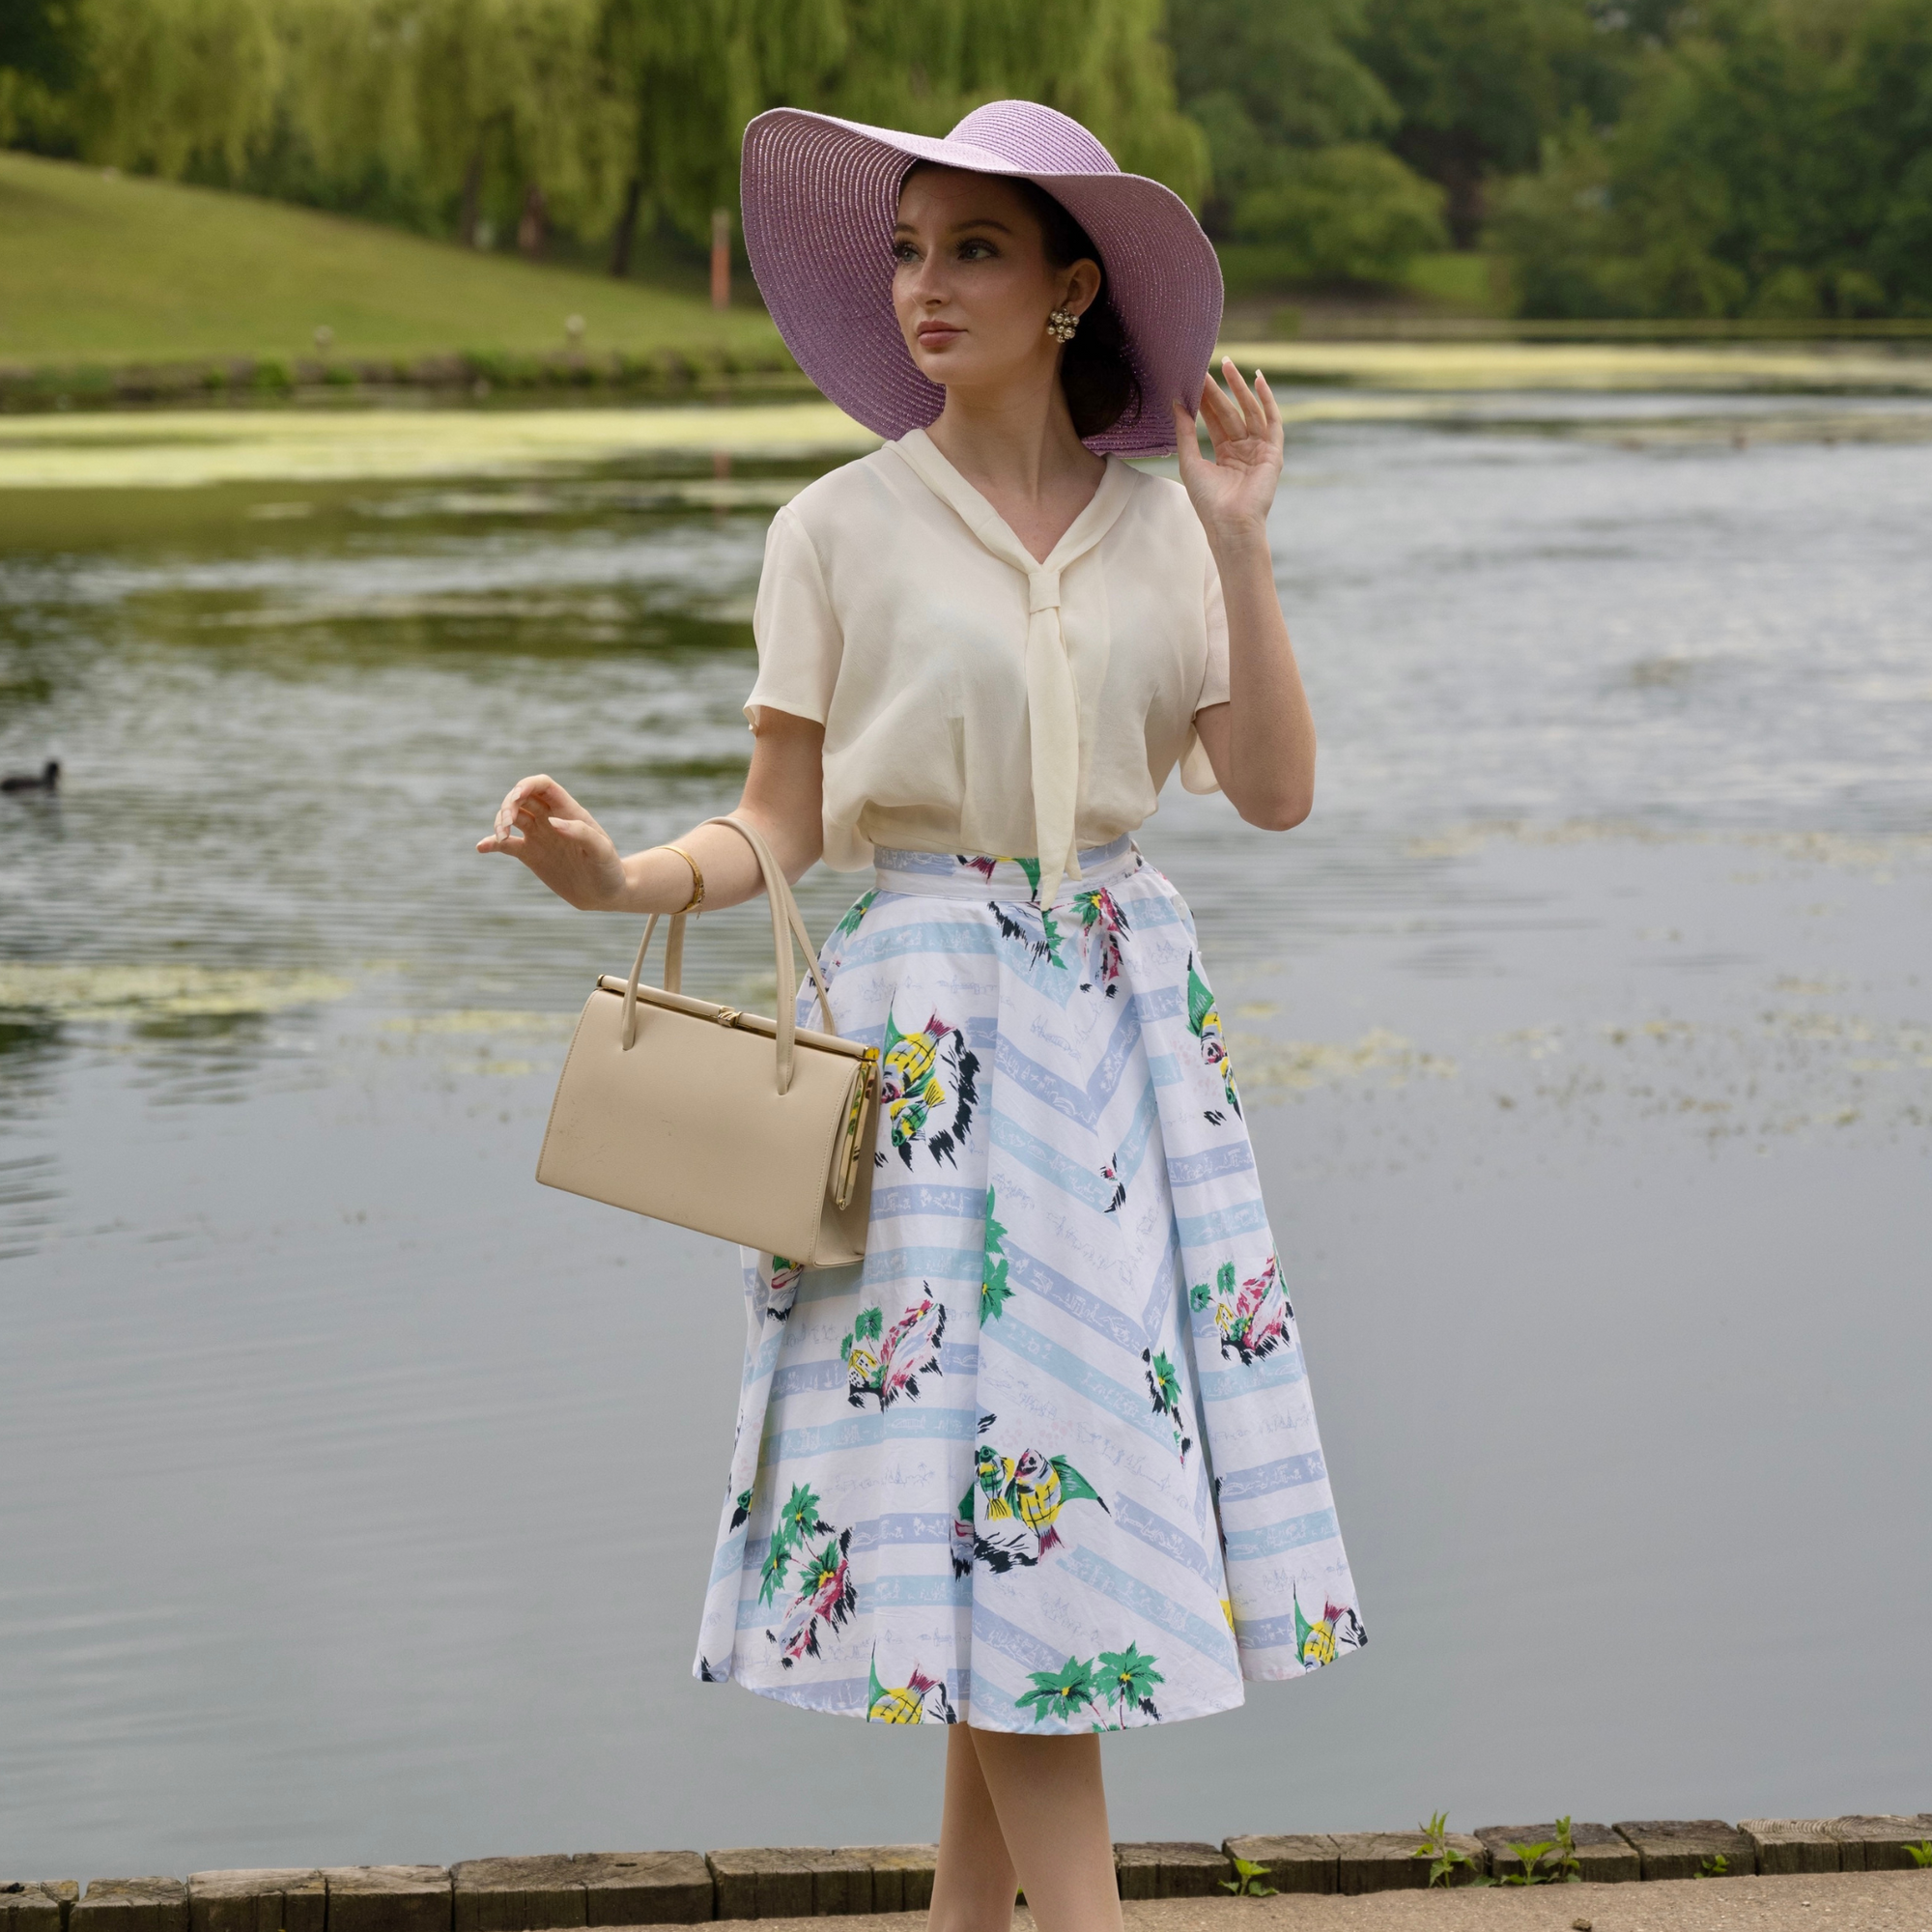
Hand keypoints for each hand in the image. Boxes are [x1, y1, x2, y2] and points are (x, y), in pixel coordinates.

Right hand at [476, 773, 626, 908]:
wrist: (606, 894)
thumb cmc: (609, 870)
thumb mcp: (602, 852)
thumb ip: (581, 834)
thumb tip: (553, 822)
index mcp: (569, 811)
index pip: (542, 785)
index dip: (526, 785)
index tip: (515, 797)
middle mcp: (550, 819)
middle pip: (522, 797)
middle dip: (508, 804)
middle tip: (506, 824)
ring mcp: (539, 836)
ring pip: (512, 817)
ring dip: (500, 821)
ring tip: (502, 837)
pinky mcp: (531, 855)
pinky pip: (506, 845)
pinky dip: (492, 843)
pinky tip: (482, 847)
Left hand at [1172, 358, 1282, 545]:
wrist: (1229, 524)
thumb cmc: (1208, 501)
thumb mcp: (1190, 461)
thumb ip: (1185, 432)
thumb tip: (1175, 404)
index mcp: (1225, 454)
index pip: (1214, 419)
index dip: (1204, 399)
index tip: (1194, 378)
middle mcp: (1243, 449)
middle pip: (1230, 412)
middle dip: (1219, 389)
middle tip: (1207, 364)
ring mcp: (1259, 450)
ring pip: (1248, 411)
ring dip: (1239, 388)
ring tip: (1227, 365)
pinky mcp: (1272, 452)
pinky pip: (1272, 421)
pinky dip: (1266, 400)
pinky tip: (1258, 379)